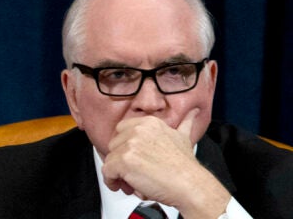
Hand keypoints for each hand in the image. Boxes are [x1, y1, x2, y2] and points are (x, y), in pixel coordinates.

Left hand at [102, 109, 230, 217]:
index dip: (124, 145)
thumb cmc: (185, 166)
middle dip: (120, 159)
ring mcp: (130, 145)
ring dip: (118, 172)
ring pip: (110, 159)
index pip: (122, 129)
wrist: (189, 184)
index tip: (131, 156)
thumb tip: (193, 113)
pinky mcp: (124, 161)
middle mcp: (138, 130)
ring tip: (132, 182)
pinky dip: (112, 181)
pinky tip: (125, 186)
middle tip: (132, 172)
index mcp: (149, 123)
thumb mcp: (184, 137)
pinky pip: (107, 171)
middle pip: (114, 144)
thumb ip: (185, 123)